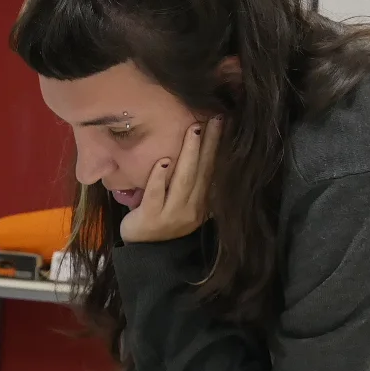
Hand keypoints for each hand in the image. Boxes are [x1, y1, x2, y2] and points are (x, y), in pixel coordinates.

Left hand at [119, 118, 220, 243]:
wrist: (144, 252)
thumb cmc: (163, 221)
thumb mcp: (184, 204)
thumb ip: (195, 185)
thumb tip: (205, 152)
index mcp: (202, 204)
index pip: (213, 171)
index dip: (219, 148)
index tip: (224, 124)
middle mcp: (192, 209)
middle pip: (203, 172)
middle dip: (210, 144)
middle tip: (215, 119)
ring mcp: (173, 215)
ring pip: (184, 180)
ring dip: (189, 154)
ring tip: (193, 130)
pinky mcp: (152, 218)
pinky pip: (156, 195)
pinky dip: (159, 178)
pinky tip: (163, 162)